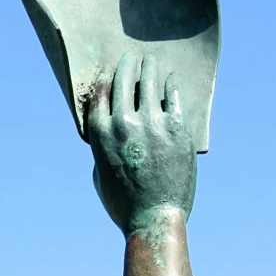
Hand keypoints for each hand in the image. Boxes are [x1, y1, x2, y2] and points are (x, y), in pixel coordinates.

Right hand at [86, 50, 195, 232]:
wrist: (154, 218)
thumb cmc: (123, 204)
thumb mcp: (100, 174)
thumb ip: (103, 148)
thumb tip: (111, 132)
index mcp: (100, 134)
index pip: (99, 93)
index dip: (104, 78)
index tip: (109, 72)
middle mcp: (123, 123)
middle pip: (123, 81)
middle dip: (126, 65)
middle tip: (132, 58)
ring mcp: (151, 124)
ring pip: (149, 82)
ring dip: (149, 67)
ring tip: (151, 60)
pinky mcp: (176, 129)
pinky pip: (172, 97)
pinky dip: (170, 85)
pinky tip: (171, 79)